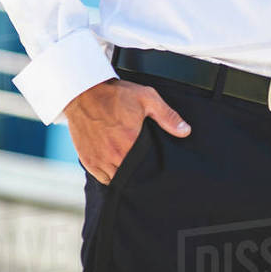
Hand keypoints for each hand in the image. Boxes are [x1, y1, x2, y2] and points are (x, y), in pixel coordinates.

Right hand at [64, 77, 190, 183]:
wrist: (85, 92)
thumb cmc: (116, 95)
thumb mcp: (147, 98)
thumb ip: (167, 116)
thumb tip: (185, 131)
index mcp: (130, 143)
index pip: (145, 168)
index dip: (150, 168)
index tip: (153, 163)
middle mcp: (114, 156)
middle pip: (131, 175)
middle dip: (137, 172)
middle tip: (142, 163)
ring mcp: (99, 160)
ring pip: (116, 179)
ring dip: (123, 174)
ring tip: (130, 163)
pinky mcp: (88, 161)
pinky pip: (103, 178)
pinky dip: (109, 174)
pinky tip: (116, 164)